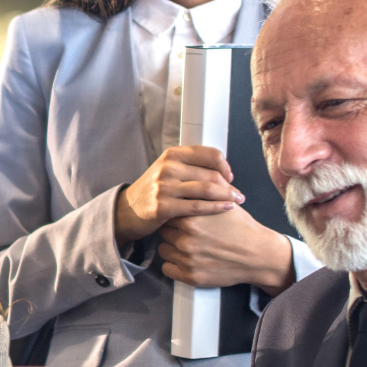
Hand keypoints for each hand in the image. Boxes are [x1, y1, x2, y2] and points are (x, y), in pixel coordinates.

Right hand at [115, 146, 243, 245]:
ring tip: (237, 201)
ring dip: (227, 196)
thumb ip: (190, 165)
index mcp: (172, 154)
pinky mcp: (164, 206)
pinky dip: (217, 208)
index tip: (229, 177)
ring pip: (207, 189)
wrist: (127, 211)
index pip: (210, 155)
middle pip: (211, 174)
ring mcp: (165, 187)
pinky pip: (198, 206)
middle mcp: (168, 167)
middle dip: (229, 185)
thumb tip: (221, 169)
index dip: (225, 166)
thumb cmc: (153, 191)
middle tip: (239, 194)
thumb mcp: (167, 170)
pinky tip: (227, 209)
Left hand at [158, 206, 294, 295]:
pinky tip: (186, 259)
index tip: (179, 215)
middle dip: (172, 230)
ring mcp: (187, 260)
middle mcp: (186, 240)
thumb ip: (202, 194)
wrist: (259, 255)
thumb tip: (185, 182)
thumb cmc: (241, 228)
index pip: (167, 212)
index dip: (174, 213)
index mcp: (191, 219)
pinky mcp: (191, 277)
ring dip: (172, 247)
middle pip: (163, 231)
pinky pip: (167, 269)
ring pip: (163, 249)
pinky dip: (174, 265)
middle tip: (185, 231)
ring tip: (187, 245)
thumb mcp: (223, 204)